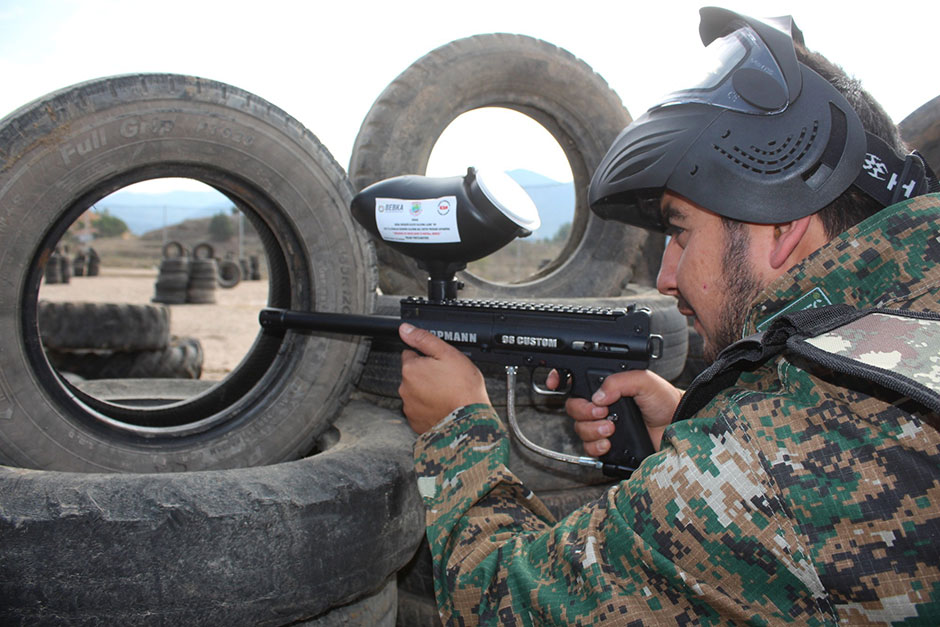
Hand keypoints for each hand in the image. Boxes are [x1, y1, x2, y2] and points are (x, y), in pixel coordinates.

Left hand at [399, 323, 489, 433]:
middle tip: (446, 378)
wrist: (469, 419)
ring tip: (446, 393)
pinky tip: (442, 405)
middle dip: (426, 374)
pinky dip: (428, 407)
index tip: (438, 363)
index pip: (410, 355)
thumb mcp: (447, 354)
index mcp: (411, 369)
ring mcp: (409, 406)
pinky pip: (420, 410)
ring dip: (426, 391)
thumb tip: (405, 329)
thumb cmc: (463, 388)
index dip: (426, 357)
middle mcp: (405, 388)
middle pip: (413, 374)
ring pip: (416, 392)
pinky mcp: (415, 421)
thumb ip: (424, 339)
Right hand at [547, 369, 680, 456]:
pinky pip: (588, 449)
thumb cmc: (665, 401)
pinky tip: (609, 443)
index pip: (576, 381)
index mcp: (607, 387)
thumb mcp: (644, 381)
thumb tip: (598, 395)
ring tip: (611, 428)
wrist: (678, 427)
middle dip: (583, 411)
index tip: (556, 383)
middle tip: (601, 412)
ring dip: (592, 429)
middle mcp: (602, 406)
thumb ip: (619, 381)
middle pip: (573, 407)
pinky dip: (595, 446)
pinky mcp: (608, 447)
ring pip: (579, 428)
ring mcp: (603, 426)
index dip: (561, 379)